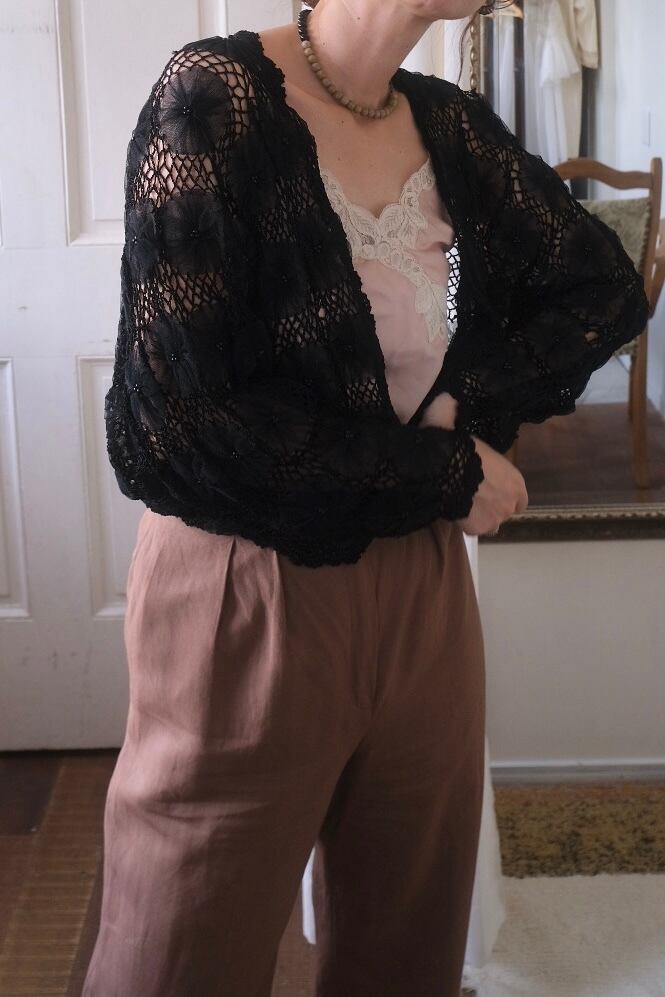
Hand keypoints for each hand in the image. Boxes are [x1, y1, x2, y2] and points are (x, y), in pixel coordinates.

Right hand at [419, 393, 527, 533]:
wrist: (444, 472)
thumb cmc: (457, 447)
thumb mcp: (456, 423)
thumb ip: (453, 412)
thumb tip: (447, 397)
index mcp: (515, 480)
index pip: (521, 499)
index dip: (508, 496)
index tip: (493, 491)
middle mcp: (511, 502)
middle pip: (505, 512)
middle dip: (492, 507)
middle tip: (473, 497)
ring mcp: (495, 518)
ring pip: (490, 524)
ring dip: (481, 518)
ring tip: (464, 506)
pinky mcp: (478, 529)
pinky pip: (473, 530)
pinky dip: (467, 524)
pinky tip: (455, 513)